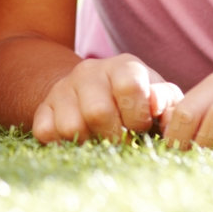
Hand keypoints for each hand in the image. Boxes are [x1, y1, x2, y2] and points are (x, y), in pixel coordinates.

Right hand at [32, 53, 182, 143]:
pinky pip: (46, 133)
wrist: (96, 93)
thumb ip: (168, 103)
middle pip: (97, 112)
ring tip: (100, 142)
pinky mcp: (44, 107)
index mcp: (124, 66)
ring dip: (88, 144)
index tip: (141, 129)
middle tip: (121, 142)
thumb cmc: (138, 103)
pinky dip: (63, 145)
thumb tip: (157, 106)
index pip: (129, 87)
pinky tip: (79, 141)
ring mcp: (63, 88)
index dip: (137, 117)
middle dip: (113, 137)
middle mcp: (90, 71)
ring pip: (70, 127)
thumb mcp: (161, 99)